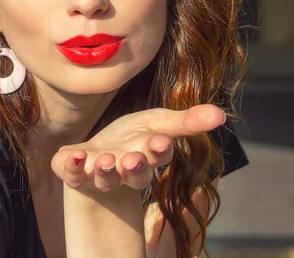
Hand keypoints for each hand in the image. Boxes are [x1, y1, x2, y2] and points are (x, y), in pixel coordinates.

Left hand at [51, 105, 225, 193]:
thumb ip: (187, 121)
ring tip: (104, 159)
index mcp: (148, 156)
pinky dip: (72, 167)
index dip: (159, 151)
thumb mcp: (158, 123)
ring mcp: (99, 174)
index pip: (158, 156)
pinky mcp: (75, 173)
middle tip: (131, 159)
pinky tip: (75, 155)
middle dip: (133, 167)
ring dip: (104, 170)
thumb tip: (221, 114)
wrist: (97, 156)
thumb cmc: (132, 138)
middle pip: (134, 174)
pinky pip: (72, 174)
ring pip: (104, 178)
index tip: (160, 142)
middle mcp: (125, 170)